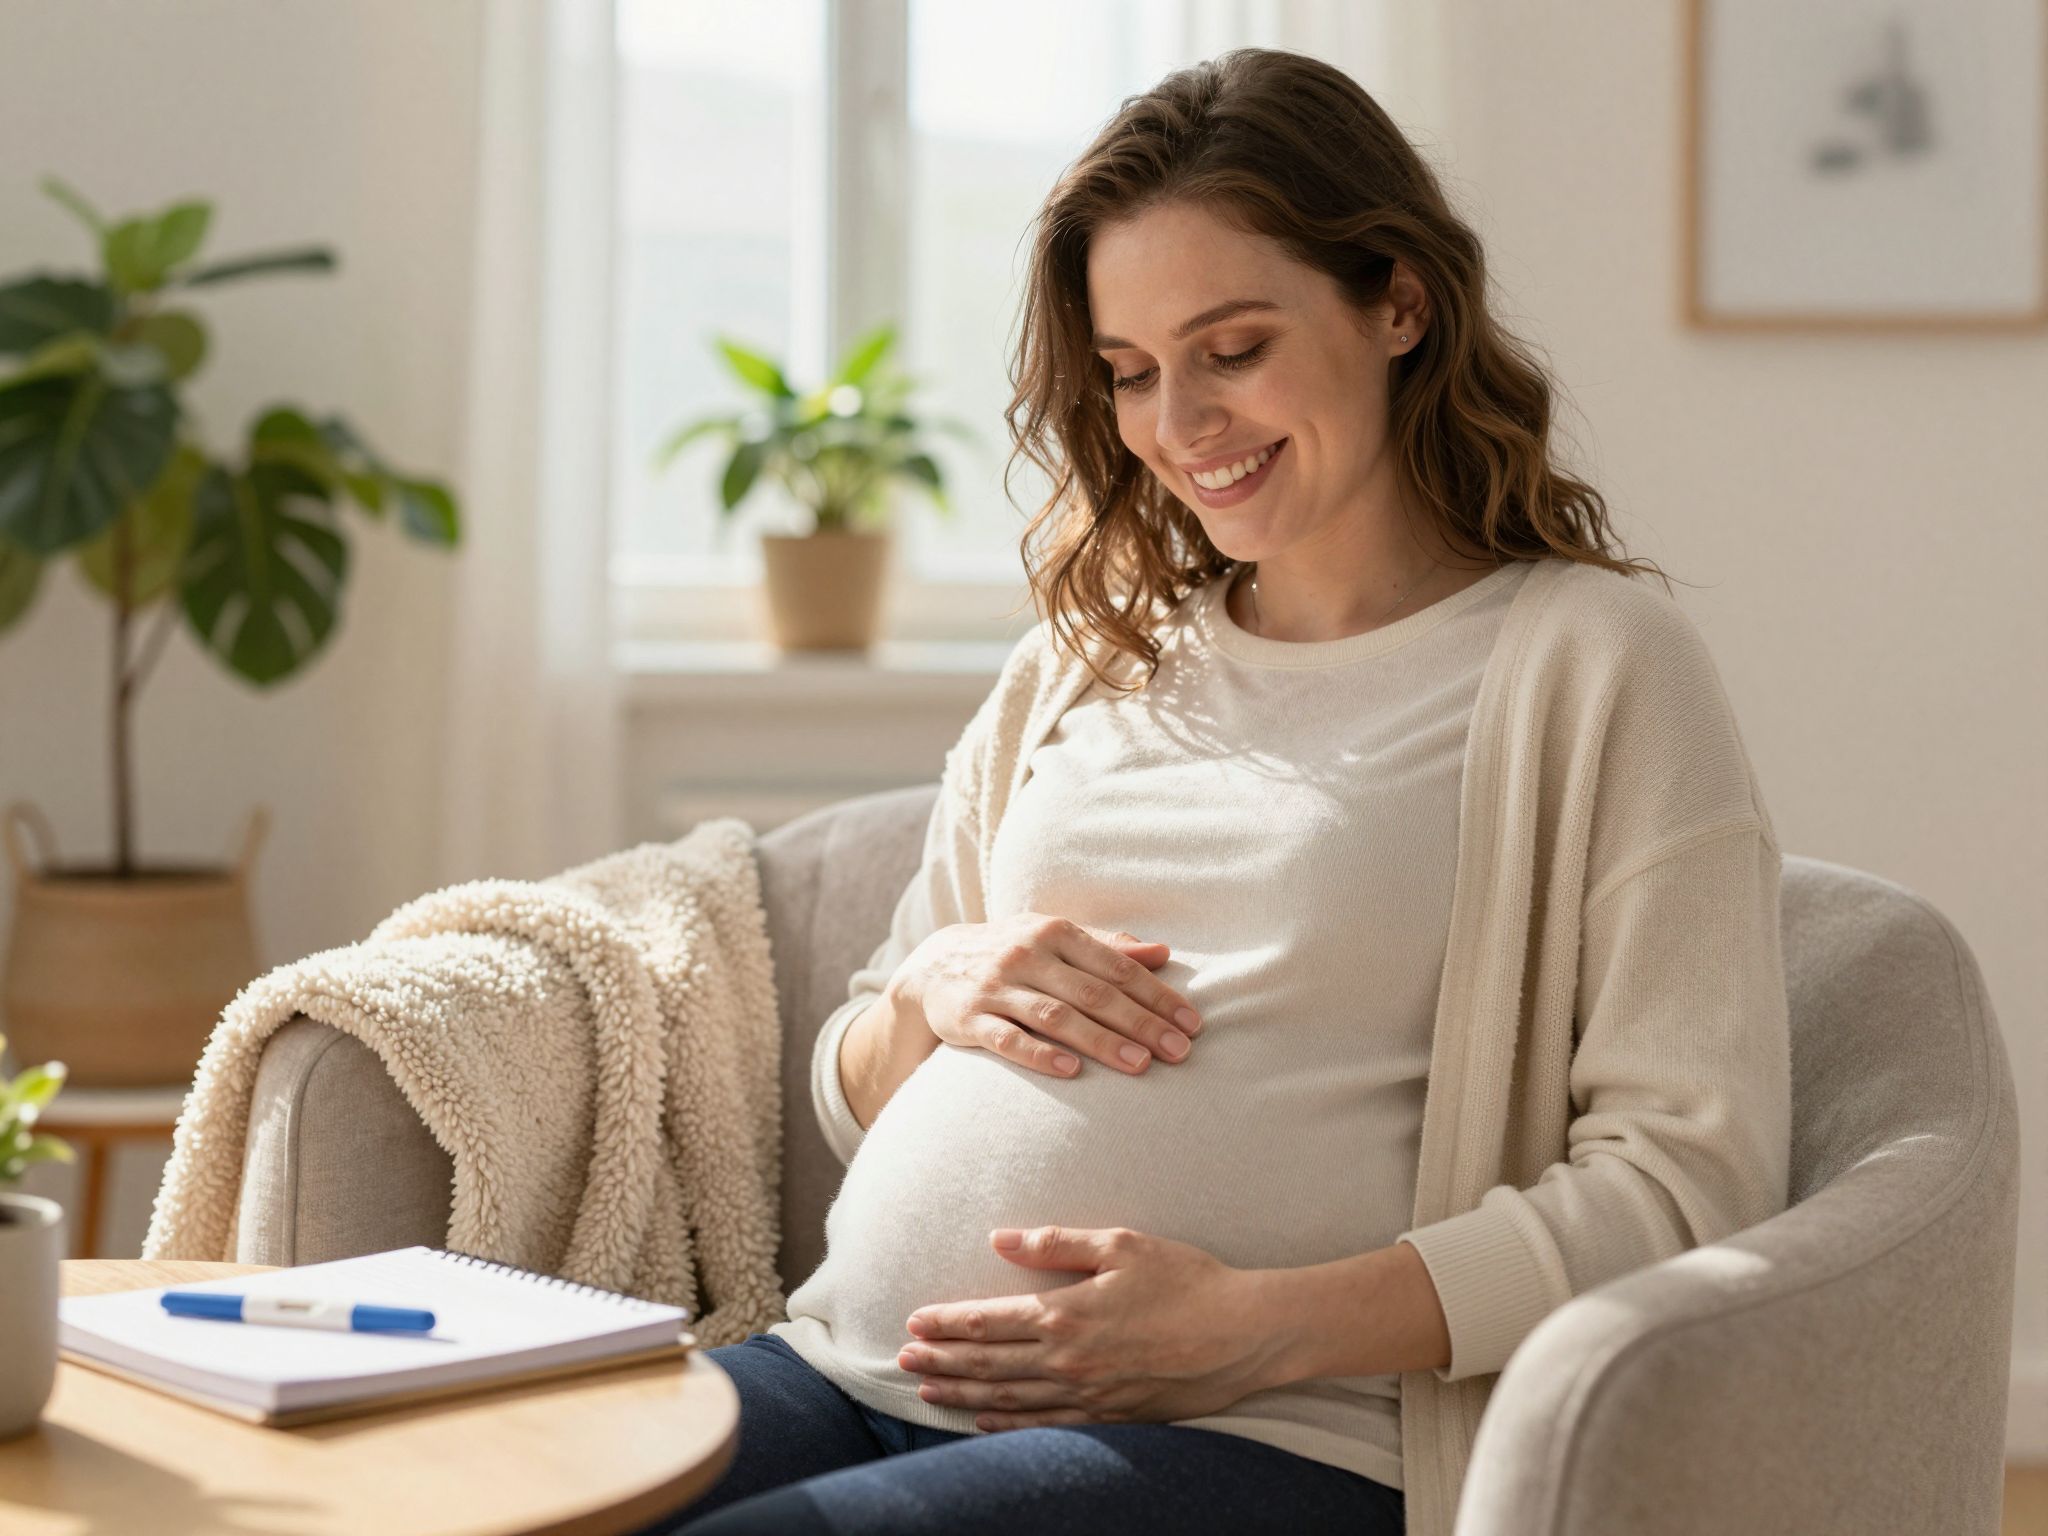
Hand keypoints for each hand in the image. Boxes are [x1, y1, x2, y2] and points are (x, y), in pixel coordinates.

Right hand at [894, 914, 1202, 1079]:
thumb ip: (1107, 946)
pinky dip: (1038, 1054)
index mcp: (1055, 932)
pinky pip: (1006, 1038)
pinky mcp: (968, 1018)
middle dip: (1141, 1022)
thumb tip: (1163, 952)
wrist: (932, 966)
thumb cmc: (1012, 954)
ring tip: (1141, 1064)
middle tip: (1180, 1051)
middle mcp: (1027, 954)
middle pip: (1093, 992)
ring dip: (1101, 1041)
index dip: (1157, 995)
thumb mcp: (1054, 938)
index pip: (1116, 966)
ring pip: (1056, 1015)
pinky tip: (1071, 1070)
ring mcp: (996, 986)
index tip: (1192, 1023)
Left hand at [896, 1225, 1285, 1431]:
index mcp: (1067, 1315)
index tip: (914, 1321)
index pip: (989, 1321)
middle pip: (989, 1364)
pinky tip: (984, 1420)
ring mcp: (1088, 1395)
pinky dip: (1007, 1424)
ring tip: (928, 1389)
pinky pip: (1045, 1425)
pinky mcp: (1111, 1416)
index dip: (947, 1323)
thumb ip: (1056, 1243)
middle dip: (942, 1360)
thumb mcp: (1121, 1244)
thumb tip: (1000, 1240)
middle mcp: (1069, 1362)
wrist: (1243, 1334)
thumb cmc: (1186, 1280)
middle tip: (903, 1360)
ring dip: (964, 1393)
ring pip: (1009, 1399)